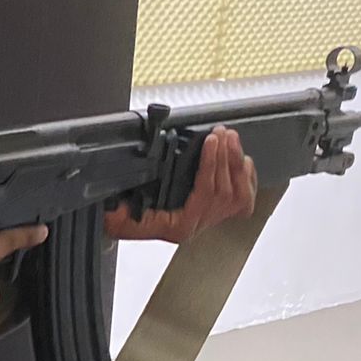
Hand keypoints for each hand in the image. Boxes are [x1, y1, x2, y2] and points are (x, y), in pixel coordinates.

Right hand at [104, 126, 257, 243]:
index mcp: (177, 226)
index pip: (204, 194)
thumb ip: (121, 207)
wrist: (119, 227)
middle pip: (225, 192)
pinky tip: (241, 161)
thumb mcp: (115, 213)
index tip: (210, 141)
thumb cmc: (119, 219)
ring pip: (237, 196)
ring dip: (236, 165)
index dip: (210, 165)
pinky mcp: (211, 211)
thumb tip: (122, 197)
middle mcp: (196, 226)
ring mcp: (206, 221)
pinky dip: (246, 180)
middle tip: (222, 133)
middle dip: (226, 157)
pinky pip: (240, 201)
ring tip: (230, 140)